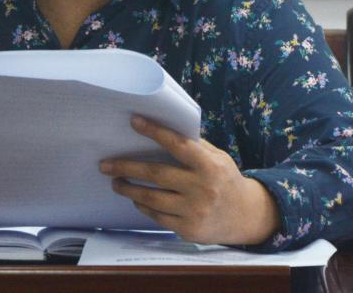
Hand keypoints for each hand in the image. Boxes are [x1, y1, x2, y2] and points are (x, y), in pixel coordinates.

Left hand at [99, 115, 280, 244]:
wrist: (247, 216)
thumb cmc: (226, 180)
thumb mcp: (218, 158)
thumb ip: (194, 147)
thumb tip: (162, 131)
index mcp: (210, 165)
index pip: (178, 145)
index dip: (155, 132)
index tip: (134, 121)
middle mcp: (202, 188)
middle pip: (156, 174)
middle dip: (126, 167)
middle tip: (105, 164)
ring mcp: (195, 211)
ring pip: (152, 198)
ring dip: (129, 189)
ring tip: (116, 182)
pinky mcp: (189, 230)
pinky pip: (158, 217)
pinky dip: (144, 206)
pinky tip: (136, 199)